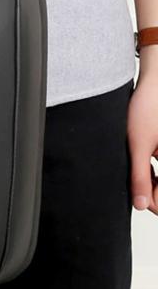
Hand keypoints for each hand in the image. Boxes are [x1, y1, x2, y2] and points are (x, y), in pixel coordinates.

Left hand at [127, 72, 157, 213]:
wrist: (153, 83)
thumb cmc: (147, 107)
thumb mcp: (138, 145)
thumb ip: (140, 176)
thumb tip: (141, 205)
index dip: (151, 201)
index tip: (135, 194)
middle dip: (150, 189)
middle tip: (135, 175)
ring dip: (151, 179)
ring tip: (138, 162)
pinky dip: (153, 169)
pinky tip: (142, 158)